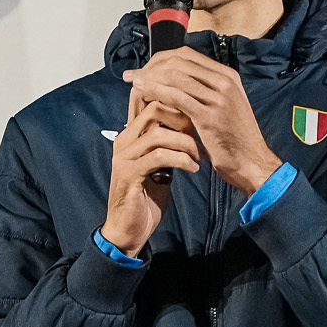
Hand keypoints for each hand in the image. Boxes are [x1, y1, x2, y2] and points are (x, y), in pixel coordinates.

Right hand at [98, 98, 200, 257]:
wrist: (129, 229)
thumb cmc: (146, 196)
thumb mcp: (159, 163)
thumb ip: (167, 142)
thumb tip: (190, 123)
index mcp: (131, 134)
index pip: (146, 99)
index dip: (173, 97)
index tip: (199, 112)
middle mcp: (124, 140)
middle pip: (154, 107)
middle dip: (184, 118)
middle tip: (202, 133)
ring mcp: (124, 156)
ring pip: (158, 132)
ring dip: (186, 142)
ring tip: (200, 155)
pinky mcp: (129, 174)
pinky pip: (159, 156)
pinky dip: (181, 159)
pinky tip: (193, 169)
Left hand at [122, 48, 283, 196]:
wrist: (252, 163)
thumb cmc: (234, 140)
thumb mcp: (222, 107)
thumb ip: (204, 92)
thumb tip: (175, 82)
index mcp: (228, 76)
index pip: (188, 55)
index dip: (162, 58)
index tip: (145, 68)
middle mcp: (225, 82)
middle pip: (180, 61)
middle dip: (152, 66)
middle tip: (133, 74)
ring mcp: (219, 98)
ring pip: (177, 76)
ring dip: (150, 77)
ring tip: (133, 81)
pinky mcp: (211, 116)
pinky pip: (177, 96)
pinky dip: (156, 91)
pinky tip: (142, 93)